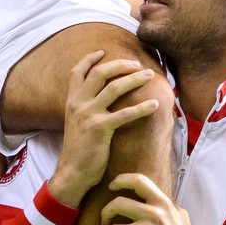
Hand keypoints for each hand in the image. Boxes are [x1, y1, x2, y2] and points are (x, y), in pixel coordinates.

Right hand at [49, 51, 160, 207]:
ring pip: (114, 88)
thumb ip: (84, 108)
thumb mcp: (76, 124)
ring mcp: (88, 115)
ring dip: (134, 79)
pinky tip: (154, 106)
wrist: (72, 173)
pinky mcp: (100, 128)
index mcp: (71, 101)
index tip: (102, 51)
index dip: (89, 59)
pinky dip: (141, 108)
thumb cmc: (78, 150)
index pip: (76, 72)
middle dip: (120, 64)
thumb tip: (100, 98)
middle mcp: (78, 104)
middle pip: (99, 73)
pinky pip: (124, 114)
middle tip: (137, 64)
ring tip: (149, 76)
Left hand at [91, 173, 201, 224]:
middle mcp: (154, 214)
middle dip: (105, 212)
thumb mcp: (179, 215)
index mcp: (163, 203)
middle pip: (118, 203)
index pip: (139, 181)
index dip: (121, 180)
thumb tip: (147, 196)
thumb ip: (163, 204)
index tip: (112, 186)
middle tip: (103, 220)